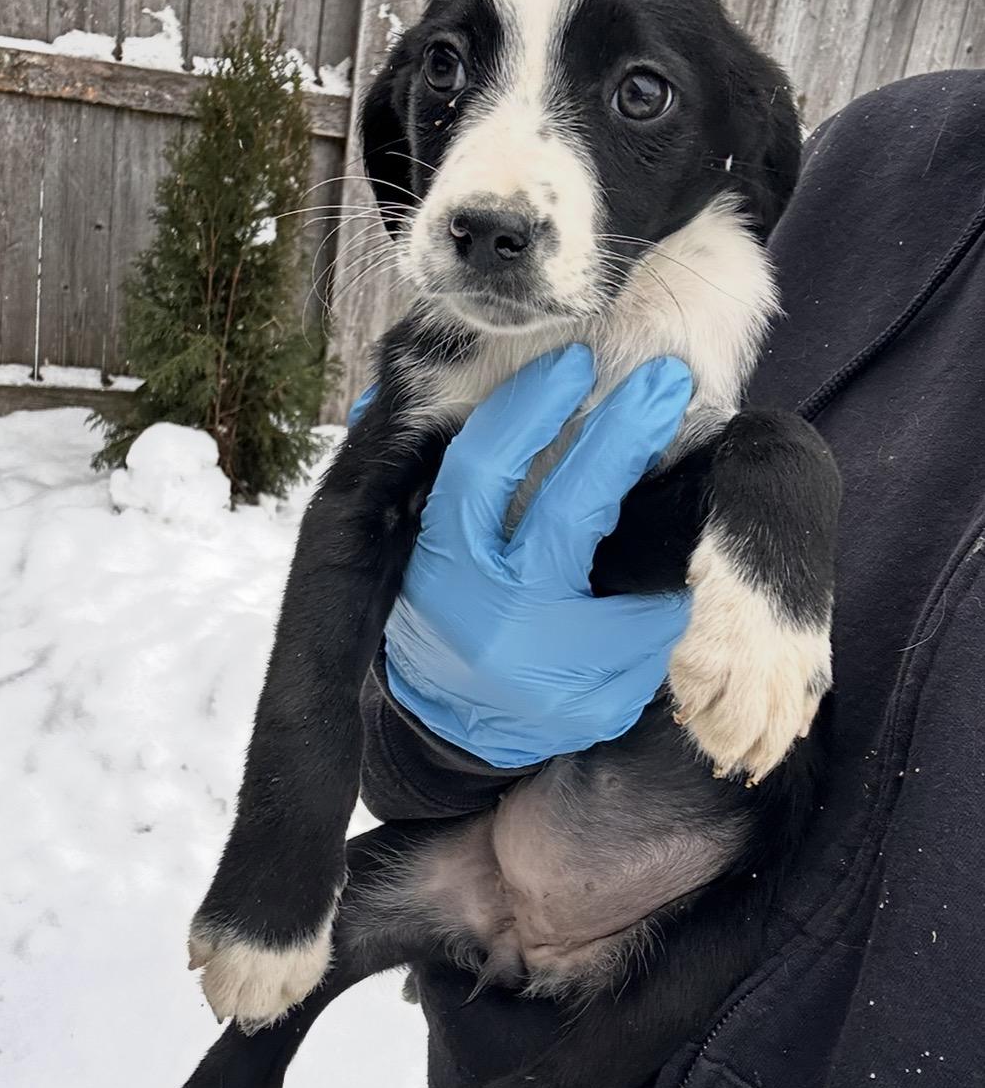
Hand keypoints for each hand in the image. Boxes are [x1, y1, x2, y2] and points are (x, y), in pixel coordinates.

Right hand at [382, 345, 693, 767]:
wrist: (453, 726)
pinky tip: (661, 587)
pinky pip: (655, 632)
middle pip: (571, 508)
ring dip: (659, 534)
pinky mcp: (598, 702)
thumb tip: (415, 384)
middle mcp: (496, 614)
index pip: (483, 468)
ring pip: (633, 573)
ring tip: (673, 508)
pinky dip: (660, 601)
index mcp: (447, 566)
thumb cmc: (445, 614)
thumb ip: (440, 475)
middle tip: (666, 381)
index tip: (574, 361)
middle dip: (624, 435)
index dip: (530, 406)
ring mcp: (550, 666)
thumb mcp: (427, 548)